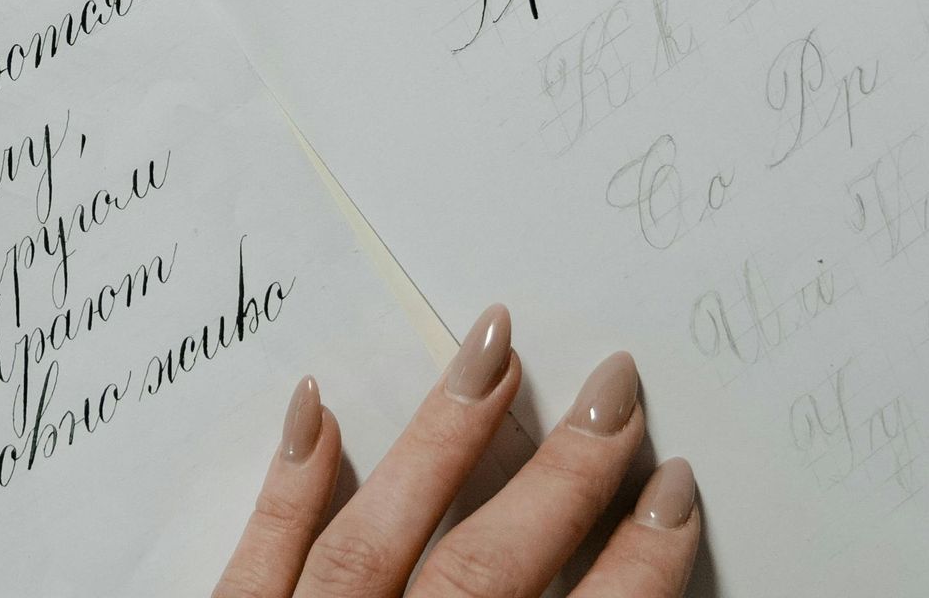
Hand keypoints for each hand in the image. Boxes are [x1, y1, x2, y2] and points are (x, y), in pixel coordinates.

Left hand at [213, 307, 700, 597]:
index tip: (675, 489)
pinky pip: (253, 563)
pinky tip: (317, 407)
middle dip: (559, 481)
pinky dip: (285, 487)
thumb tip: (622, 577)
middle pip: (483, 572)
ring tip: (495, 353)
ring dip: (439, 446)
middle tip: (615, 392)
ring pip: (370, 543)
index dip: (639, 566)